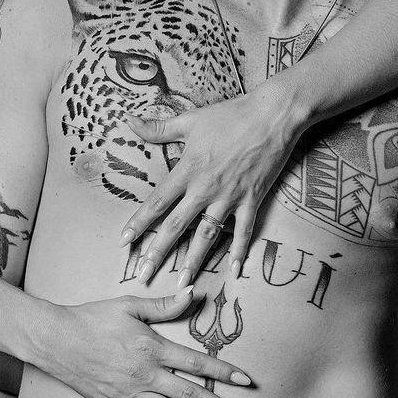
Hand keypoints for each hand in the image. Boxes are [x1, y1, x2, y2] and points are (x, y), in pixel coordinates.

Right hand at [39, 289, 251, 397]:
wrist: (55, 339)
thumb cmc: (92, 318)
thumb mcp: (130, 305)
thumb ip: (165, 304)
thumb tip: (194, 291)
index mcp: (153, 349)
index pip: (197, 363)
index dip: (224, 372)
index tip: (246, 382)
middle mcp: (146, 376)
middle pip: (191, 395)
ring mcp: (130, 395)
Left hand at [120, 85, 301, 285]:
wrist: (272, 116)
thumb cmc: (230, 115)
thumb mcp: (190, 119)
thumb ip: (158, 127)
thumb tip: (128, 120)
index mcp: (188, 169)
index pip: (157, 202)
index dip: (139, 223)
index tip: (124, 242)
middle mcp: (205, 188)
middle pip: (177, 226)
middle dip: (158, 252)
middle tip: (144, 275)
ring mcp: (230, 197)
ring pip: (207, 235)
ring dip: (194, 260)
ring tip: (182, 282)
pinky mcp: (252, 199)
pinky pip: (244, 231)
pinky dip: (240, 251)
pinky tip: (235, 270)